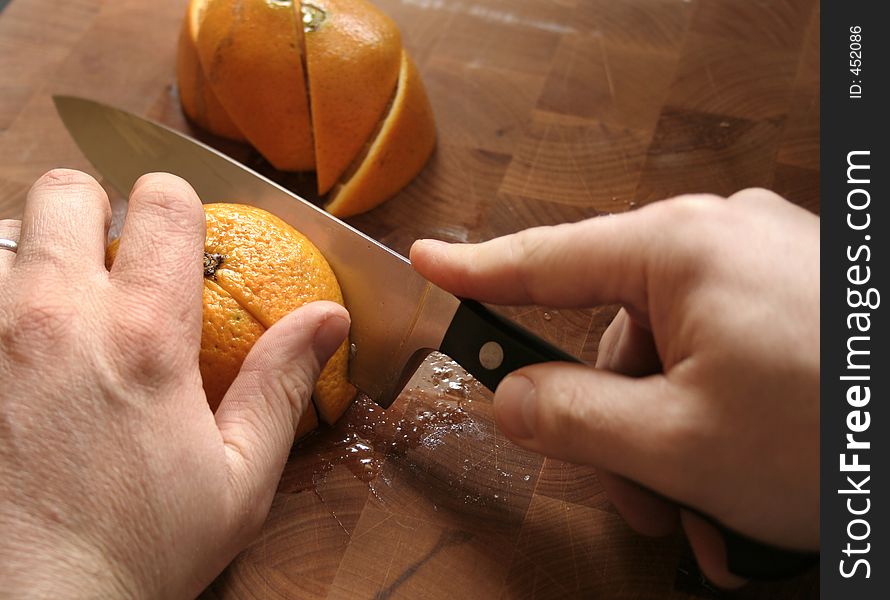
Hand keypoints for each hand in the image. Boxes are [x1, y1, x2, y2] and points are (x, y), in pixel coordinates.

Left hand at [0, 170, 349, 596]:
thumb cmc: (138, 552)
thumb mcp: (240, 478)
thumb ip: (282, 383)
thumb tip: (328, 317)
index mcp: (144, 336)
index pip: (161, 204)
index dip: (176, 207)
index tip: (179, 242)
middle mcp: (54, 317)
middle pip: (63, 190)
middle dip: (92, 212)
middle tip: (108, 264)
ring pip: (1, 236)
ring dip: (34, 259)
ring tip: (56, 319)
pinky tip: (18, 357)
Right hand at [410, 189, 818, 586]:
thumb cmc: (833, 434)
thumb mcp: (676, 442)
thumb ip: (569, 416)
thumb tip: (508, 396)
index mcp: (681, 249)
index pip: (547, 258)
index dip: (477, 269)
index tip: (428, 263)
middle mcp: (720, 241)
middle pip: (614, 339)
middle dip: (614, 429)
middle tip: (641, 501)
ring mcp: (764, 267)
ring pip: (668, 363)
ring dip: (669, 444)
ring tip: (709, 512)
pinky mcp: (797, 299)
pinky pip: (719, 357)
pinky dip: (713, 423)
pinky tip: (742, 484)